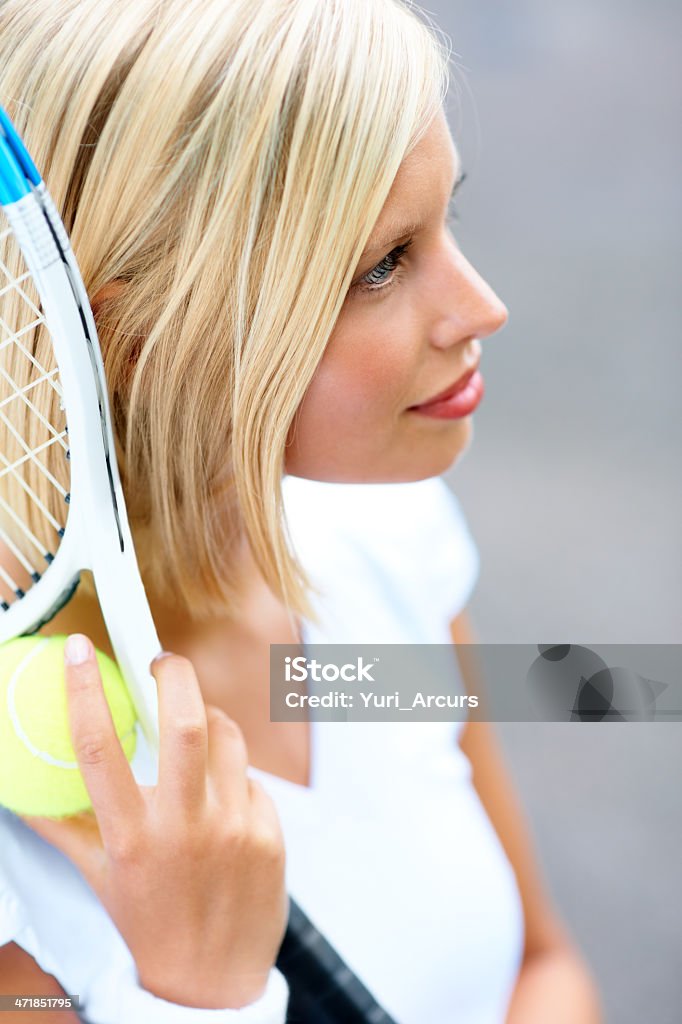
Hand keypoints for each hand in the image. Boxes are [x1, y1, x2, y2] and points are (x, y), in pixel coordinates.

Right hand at [20, 634, 287, 1009]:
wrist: (212, 983)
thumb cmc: (151, 923)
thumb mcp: (101, 877)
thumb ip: (65, 826)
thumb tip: (25, 789)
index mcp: (131, 837)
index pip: (100, 750)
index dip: (84, 692)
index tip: (80, 651)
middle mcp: (184, 829)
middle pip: (185, 723)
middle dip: (174, 675)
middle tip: (162, 663)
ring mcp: (234, 829)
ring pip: (226, 736)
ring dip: (209, 720)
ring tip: (196, 734)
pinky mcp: (270, 833)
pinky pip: (251, 776)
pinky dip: (235, 775)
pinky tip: (224, 802)